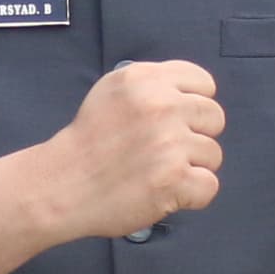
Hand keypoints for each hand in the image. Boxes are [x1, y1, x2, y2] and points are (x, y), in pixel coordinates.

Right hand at [38, 57, 224, 241]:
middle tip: (161, 149)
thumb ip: (152, 86)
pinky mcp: (175, 178)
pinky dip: (190, 195)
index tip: (173, 119)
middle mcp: (159, 105)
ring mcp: (168, 142)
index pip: (203, 83)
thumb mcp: (111, 92)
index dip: (192, 104)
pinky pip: (209, 185)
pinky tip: (162, 190)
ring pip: (213, 154)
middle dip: (194, 135)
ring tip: (155, 170)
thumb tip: (194, 95)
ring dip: (190, 167)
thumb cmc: (87, 143)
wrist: (60, 185)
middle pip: (214, 117)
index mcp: (142, 79)